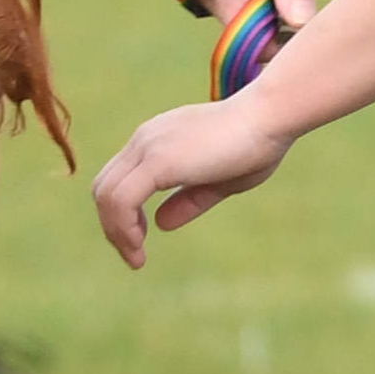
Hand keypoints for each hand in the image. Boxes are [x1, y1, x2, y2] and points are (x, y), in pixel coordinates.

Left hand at [92, 95, 294, 264]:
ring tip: (136, 258)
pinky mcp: (157, 161)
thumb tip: (160, 224)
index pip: (118, 180)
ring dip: (116, 232)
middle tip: (133, 255)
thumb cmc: (257, 143)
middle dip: (112, 226)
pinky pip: (122, 200)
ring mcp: (147, 148)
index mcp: (155, 141)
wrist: (271, 116)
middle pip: (104, 188)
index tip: (138, 239)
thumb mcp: (218, 180)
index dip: (120, 214)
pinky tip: (140, 245)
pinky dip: (123, 226)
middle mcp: (144, 141)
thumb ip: (188, 200)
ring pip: (107, 196)